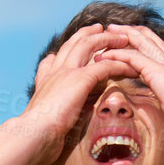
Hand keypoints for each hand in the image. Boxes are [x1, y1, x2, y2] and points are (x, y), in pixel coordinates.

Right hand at [16, 25, 128, 164]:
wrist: (32, 134)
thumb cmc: (36, 136)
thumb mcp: (43, 120)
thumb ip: (50, 114)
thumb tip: (51, 129)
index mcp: (47, 79)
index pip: (58, 56)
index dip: (70, 46)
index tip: (78, 42)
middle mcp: (56, 71)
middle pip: (74, 43)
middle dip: (89, 34)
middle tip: (101, 28)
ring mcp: (67, 72)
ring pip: (89, 46)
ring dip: (107, 41)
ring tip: (123, 39)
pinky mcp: (80, 79)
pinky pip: (105, 65)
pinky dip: (119, 64)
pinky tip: (130, 65)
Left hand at [89, 24, 163, 162]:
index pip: (157, 55)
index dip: (141, 48)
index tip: (127, 46)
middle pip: (148, 41)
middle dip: (129, 34)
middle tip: (112, 29)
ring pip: (139, 42)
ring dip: (119, 37)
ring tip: (104, 33)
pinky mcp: (157, 71)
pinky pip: (131, 57)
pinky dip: (115, 54)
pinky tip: (102, 55)